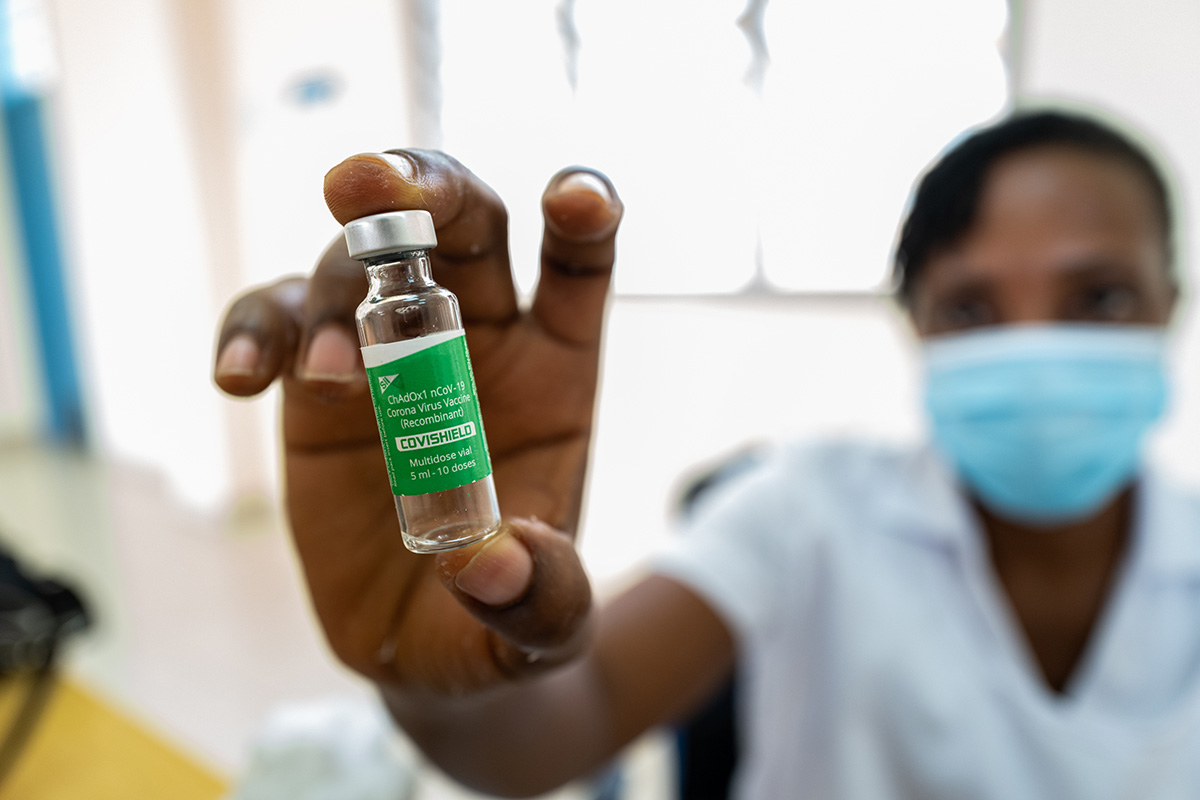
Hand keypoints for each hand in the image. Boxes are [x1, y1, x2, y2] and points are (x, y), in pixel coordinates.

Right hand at [213, 150, 622, 693]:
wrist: (420, 641)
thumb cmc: (499, 619)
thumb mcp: (540, 627)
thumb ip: (540, 599)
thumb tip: (494, 566)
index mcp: (554, 368)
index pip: (577, 265)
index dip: (582, 215)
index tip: (575, 201)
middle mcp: (475, 338)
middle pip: (464, 226)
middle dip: (424, 186)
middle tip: (365, 184)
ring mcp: (388, 349)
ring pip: (357, 264)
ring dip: (333, 293)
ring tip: (328, 374)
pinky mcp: (313, 380)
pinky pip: (276, 321)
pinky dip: (253, 331)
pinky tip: (238, 377)